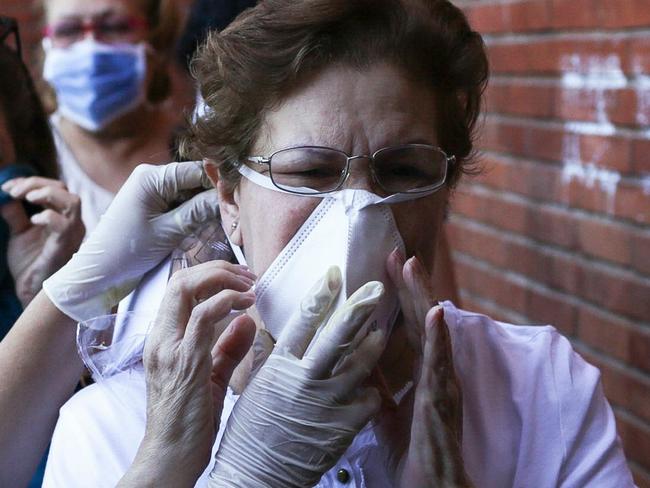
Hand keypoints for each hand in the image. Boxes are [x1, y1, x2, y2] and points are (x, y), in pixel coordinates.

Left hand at [0, 177, 83, 305]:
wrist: (32, 291)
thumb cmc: (31, 263)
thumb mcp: (19, 233)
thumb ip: (16, 213)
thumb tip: (5, 194)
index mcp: (63, 217)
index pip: (55, 188)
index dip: (31, 183)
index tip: (7, 187)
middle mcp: (72, 223)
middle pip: (63, 189)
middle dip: (36, 184)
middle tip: (12, 190)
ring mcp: (72, 234)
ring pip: (72, 201)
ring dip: (47, 194)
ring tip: (26, 197)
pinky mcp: (64, 246)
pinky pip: (64, 225)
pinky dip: (47, 217)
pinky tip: (32, 220)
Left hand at [42, 161, 218, 320]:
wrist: (98, 273)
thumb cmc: (126, 252)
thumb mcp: (168, 232)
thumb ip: (199, 212)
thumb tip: (228, 199)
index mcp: (151, 177)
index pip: (198, 172)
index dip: (220, 186)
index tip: (239, 204)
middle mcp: (152, 178)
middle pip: (196, 182)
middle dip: (214, 200)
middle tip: (233, 220)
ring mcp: (152, 192)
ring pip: (191, 195)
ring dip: (205, 211)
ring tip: (222, 227)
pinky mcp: (153, 207)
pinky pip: (181, 205)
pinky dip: (193, 217)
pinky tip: (203, 230)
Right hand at [118, 261, 256, 487]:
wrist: (170, 456)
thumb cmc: (188, 420)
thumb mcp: (212, 377)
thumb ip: (228, 348)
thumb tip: (247, 320)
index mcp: (163, 339)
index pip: (178, 289)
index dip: (209, 274)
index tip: (240, 278)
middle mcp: (161, 339)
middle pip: (180, 281)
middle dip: (217, 269)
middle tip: (247, 275)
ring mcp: (169, 349)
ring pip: (186, 290)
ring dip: (223, 280)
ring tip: (249, 286)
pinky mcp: (185, 363)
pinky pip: (201, 318)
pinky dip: (224, 302)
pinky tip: (244, 304)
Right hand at [209, 267, 385, 487]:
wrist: (256, 477)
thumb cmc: (250, 432)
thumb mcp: (251, 387)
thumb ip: (264, 356)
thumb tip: (265, 327)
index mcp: (280, 366)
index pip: (303, 320)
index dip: (321, 294)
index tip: (335, 273)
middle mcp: (304, 380)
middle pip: (337, 336)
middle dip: (358, 308)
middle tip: (377, 288)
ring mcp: (326, 404)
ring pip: (360, 364)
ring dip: (374, 344)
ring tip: (381, 331)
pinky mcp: (342, 428)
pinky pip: (368, 400)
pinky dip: (371, 390)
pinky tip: (370, 386)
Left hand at [381, 250, 469, 486]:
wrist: (431, 487)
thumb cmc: (414, 452)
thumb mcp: (385, 411)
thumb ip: (376, 383)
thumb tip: (357, 358)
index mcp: (423, 372)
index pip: (411, 325)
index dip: (401, 295)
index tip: (386, 266)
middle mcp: (435, 372)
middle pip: (422, 319)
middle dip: (410, 285)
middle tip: (396, 252)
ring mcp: (441, 383)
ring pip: (433, 332)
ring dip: (423, 298)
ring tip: (411, 266)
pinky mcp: (441, 400)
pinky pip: (440, 364)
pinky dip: (439, 337)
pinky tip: (436, 312)